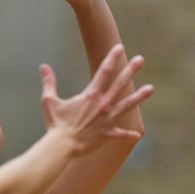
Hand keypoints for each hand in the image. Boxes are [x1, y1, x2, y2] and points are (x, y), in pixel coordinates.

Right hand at [39, 44, 153, 155]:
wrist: (62, 146)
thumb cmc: (55, 124)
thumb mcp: (49, 101)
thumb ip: (48, 83)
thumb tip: (43, 67)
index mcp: (90, 95)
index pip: (103, 72)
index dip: (112, 58)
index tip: (119, 47)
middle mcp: (102, 105)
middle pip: (120, 84)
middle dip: (130, 70)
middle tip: (141, 59)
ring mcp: (107, 120)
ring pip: (127, 105)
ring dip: (139, 96)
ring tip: (151, 88)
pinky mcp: (107, 134)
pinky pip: (120, 134)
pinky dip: (128, 134)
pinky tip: (137, 134)